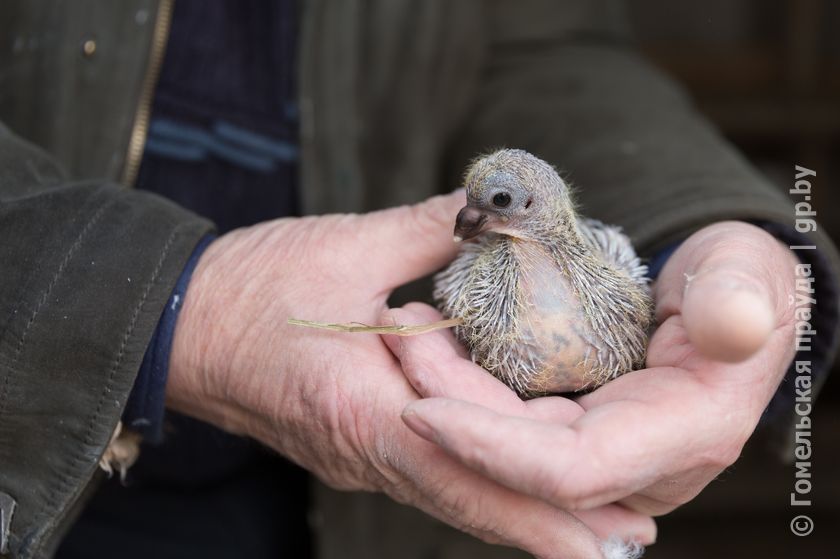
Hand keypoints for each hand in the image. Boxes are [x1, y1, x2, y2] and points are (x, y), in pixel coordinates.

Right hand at [166, 191, 654, 557]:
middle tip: (630, 535)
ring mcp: (359, 456)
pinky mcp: (355, 446)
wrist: (180, 325)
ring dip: (521, 512)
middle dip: (550, 527)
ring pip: (453, 495)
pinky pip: (430, 475)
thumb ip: (428, 229)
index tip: (602, 540)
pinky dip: (482, 486)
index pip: (463, 471)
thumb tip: (491, 208)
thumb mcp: (344, 247)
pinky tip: (519, 482)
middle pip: (469, 501)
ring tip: (595, 528)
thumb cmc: (253, 288)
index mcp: (363, 406)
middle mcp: (365, 450)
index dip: (535, 510)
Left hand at [386, 221, 798, 516]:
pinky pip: (511, 419)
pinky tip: (434, 343)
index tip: (419, 408)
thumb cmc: (738, 280)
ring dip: (450, 395)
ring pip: (508, 443)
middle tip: (403, 335)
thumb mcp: (746, 276)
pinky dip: (468, 388)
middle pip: (522, 463)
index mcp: (684, 433)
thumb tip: (728, 322)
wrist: (730, 291)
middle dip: (453, 410)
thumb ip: (738, 297)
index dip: (494, 450)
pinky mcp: (580, 426)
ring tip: (409, 328)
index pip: (573, 470)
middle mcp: (639, 460)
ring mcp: (605, 448)